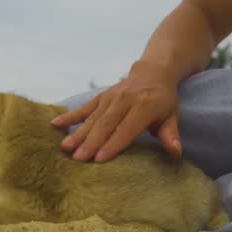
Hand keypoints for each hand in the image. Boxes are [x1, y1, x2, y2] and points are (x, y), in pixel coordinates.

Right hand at [51, 60, 181, 161]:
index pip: (127, 129)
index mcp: (145, 106)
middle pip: (106, 124)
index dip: (113, 144)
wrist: (153, 71)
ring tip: (65, 147)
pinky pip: (84, 107)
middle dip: (91, 142)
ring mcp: (110, 97)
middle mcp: (125, 100)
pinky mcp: (101, 96)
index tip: (99, 159)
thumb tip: (175, 152)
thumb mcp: (172, 115)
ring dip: (78, 133)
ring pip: (92, 118)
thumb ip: (170, 134)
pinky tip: (55, 125)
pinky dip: (70, 116)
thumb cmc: (163, 99)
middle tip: (77, 159)